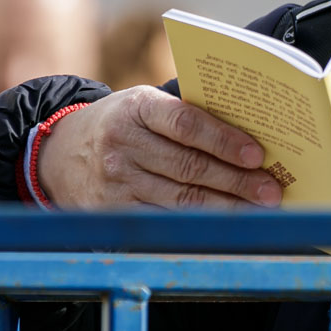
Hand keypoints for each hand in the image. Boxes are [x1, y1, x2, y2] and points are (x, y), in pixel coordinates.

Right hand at [37, 86, 283, 211]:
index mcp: (136, 108)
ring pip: (182, 199)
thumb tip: (248, 133)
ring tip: (258, 209)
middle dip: (236, 181)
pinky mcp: (114, 211)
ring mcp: (116, 181)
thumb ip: (185, 115)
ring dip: (226, 206)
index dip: (223, 140)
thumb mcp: (144, 106)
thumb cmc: (123, 124)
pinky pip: (165, 220)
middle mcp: (123, 145)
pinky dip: (200, 224)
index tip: (257, 154)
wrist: (60, 153)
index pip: (185, 123)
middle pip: (189, 167)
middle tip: (271, 190)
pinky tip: (226, 224)